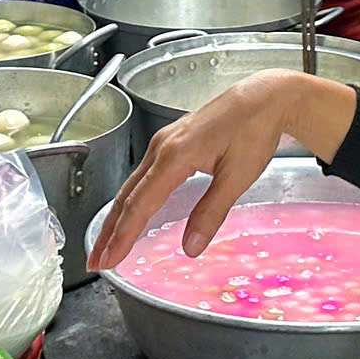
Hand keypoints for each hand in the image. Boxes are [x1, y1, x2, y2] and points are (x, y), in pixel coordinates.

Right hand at [90, 70, 319, 269]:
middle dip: (109, 231)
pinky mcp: (171, 142)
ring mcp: (163, 142)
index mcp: (174, 156)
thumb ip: (211, 212)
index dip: (123, 236)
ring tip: (107, 243)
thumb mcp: (237, 177)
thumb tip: (191, 248)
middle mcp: (161, 148)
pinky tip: (131, 212)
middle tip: (96, 260)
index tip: (109, 260)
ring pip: (132, 185)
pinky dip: (131, 199)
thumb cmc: (253, 130)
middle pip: (126, 196)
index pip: (140, 204)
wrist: (263, 97)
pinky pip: (142, 175)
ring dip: (117, 216)